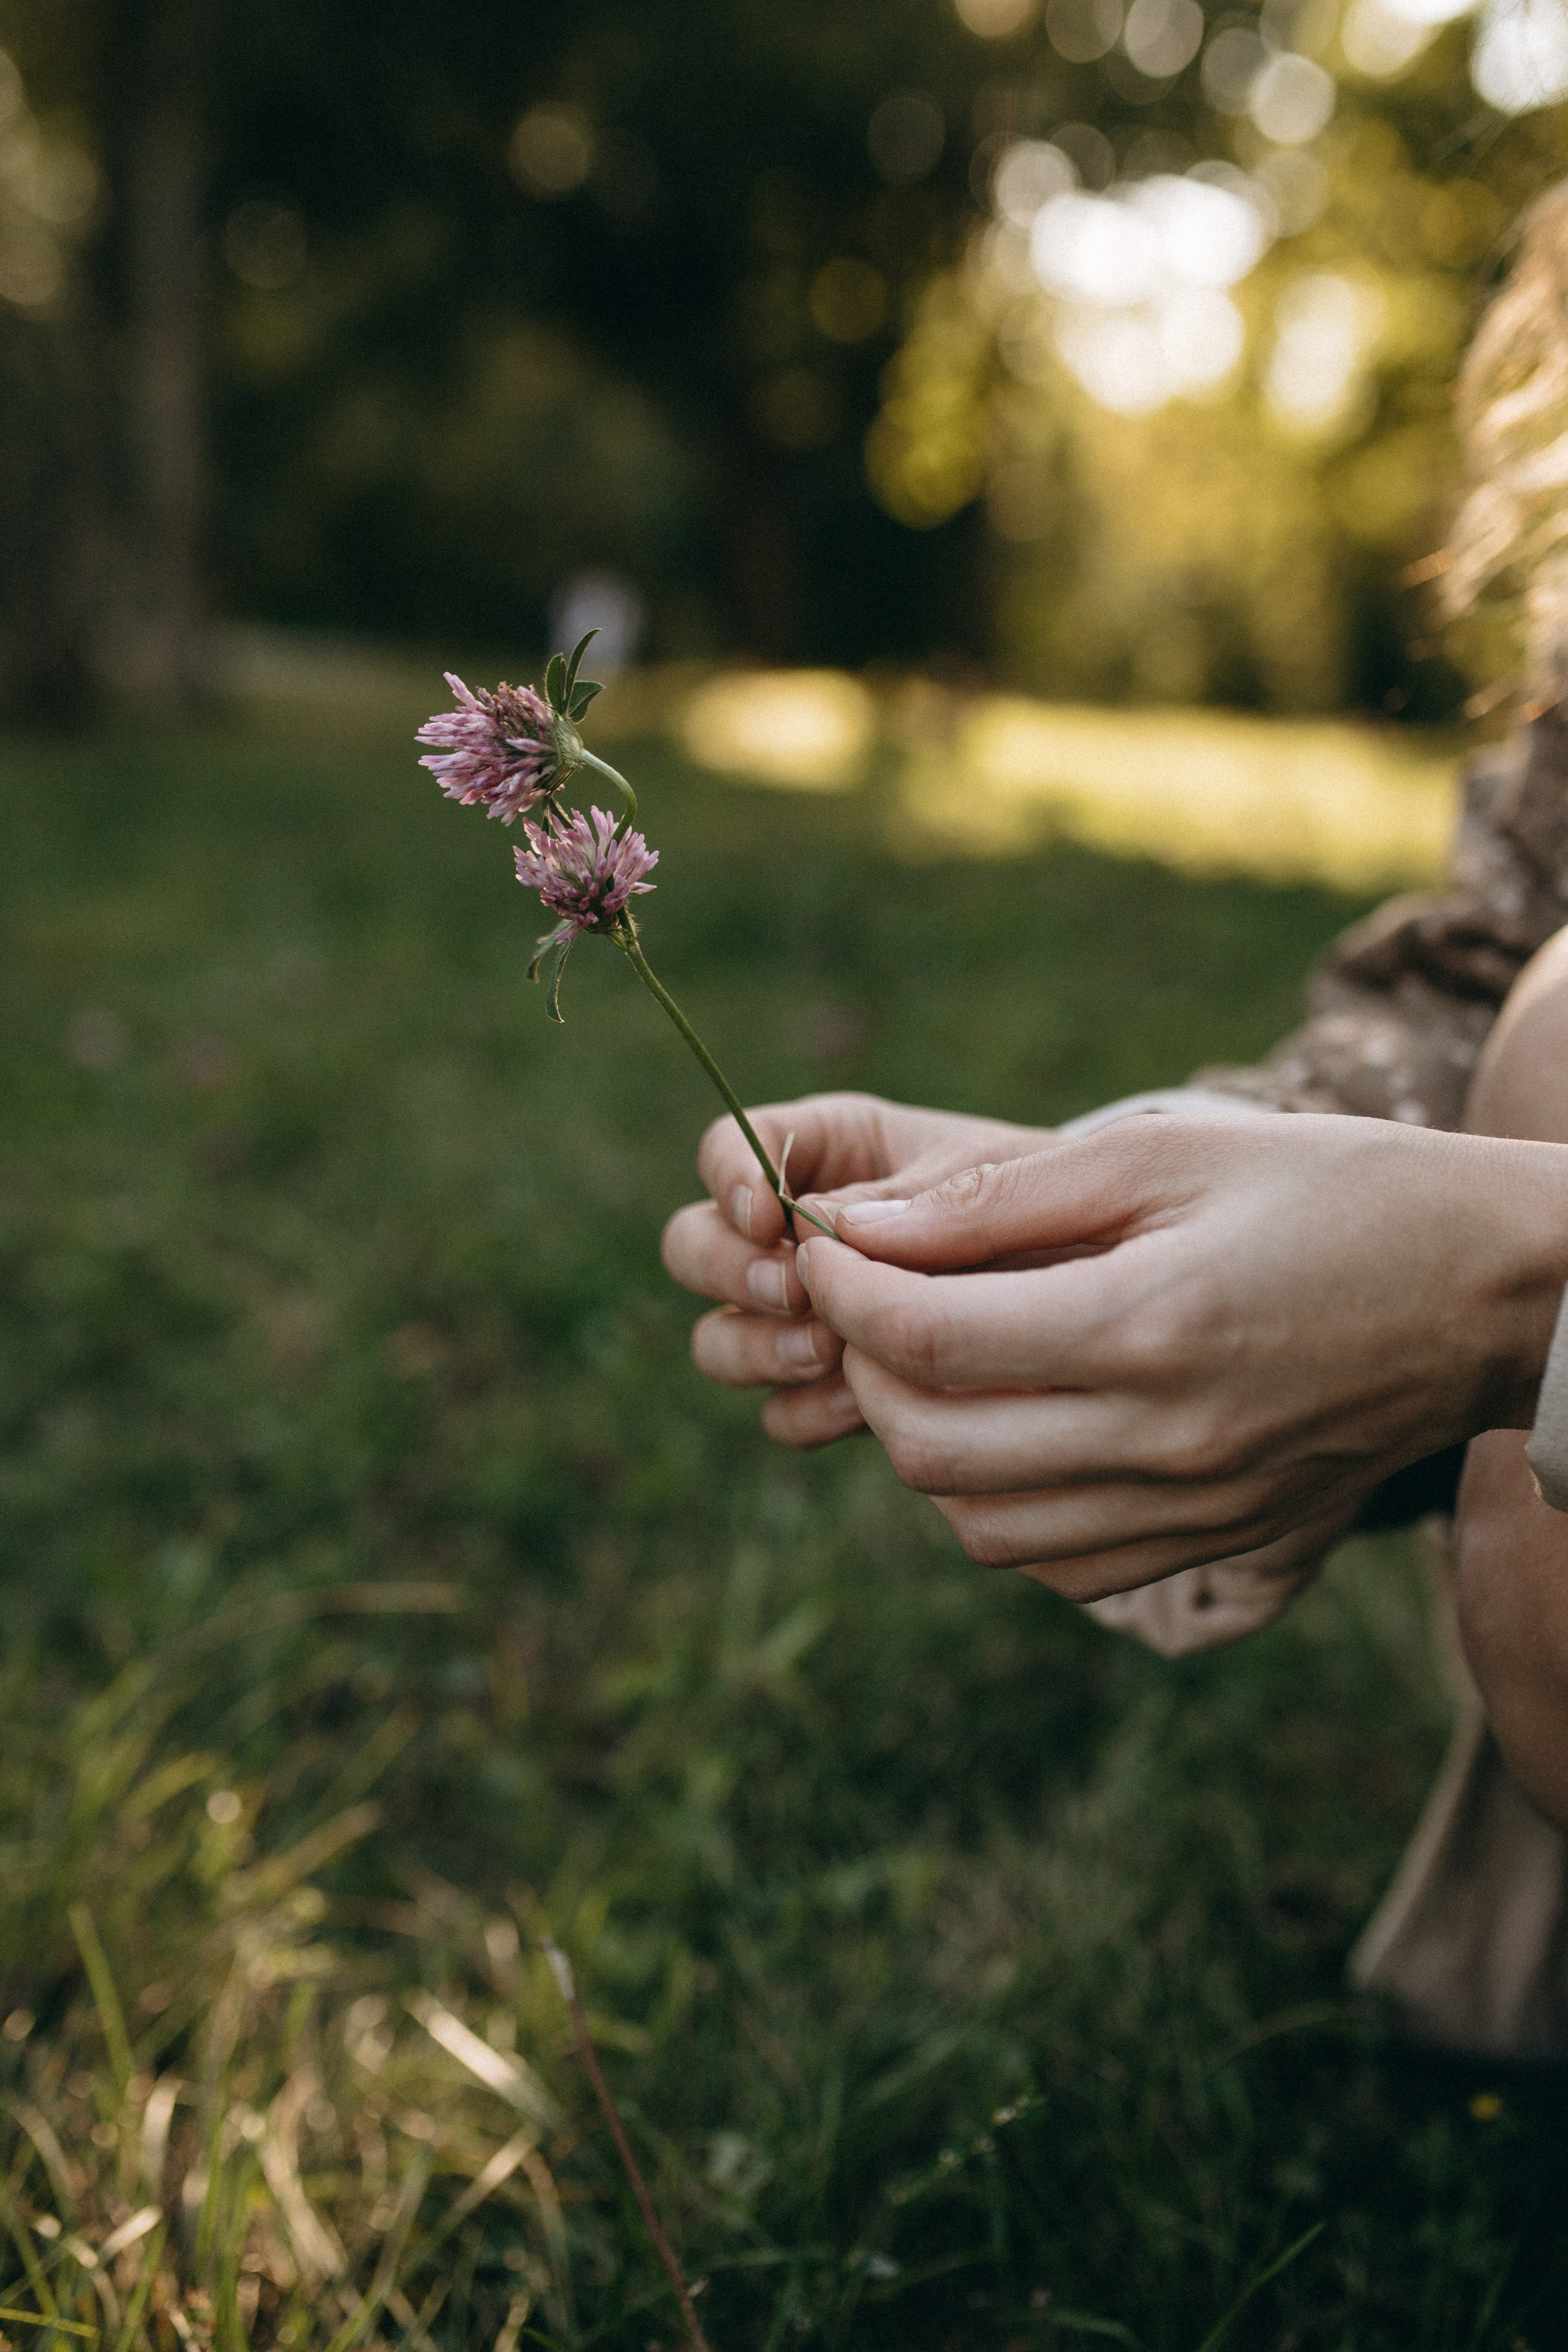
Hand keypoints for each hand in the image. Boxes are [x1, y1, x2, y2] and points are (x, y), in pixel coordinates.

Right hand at [660, 1093, 1053, 1446]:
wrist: (1119, 1280)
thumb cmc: (1061, 1202)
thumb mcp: (996, 1176)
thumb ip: (909, 1199)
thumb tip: (817, 1232)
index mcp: (829, 1149)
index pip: (730, 1148)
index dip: (730, 1179)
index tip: (771, 1215)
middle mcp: (798, 1234)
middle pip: (693, 1249)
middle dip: (733, 1274)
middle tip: (801, 1293)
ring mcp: (810, 1317)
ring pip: (721, 1340)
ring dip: (763, 1348)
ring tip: (835, 1352)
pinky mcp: (840, 1389)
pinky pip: (780, 1411)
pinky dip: (807, 1408)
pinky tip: (864, 1404)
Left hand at [790, 1112, 1567, 1598]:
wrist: (1491, 1292)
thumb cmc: (1336, 1189)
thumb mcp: (1167, 1149)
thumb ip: (1000, 1197)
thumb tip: (857, 1227)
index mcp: (1151, 1327)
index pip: (925, 1341)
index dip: (842, 1289)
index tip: (822, 1242)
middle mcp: (1166, 1443)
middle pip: (930, 1447)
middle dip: (861, 1365)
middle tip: (865, 1295)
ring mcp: (1193, 1511)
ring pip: (977, 1525)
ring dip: (919, 1440)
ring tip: (930, 1357)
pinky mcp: (1214, 1543)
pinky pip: (1054, 1562)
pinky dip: (994, 1504)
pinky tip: (1009, 1424)